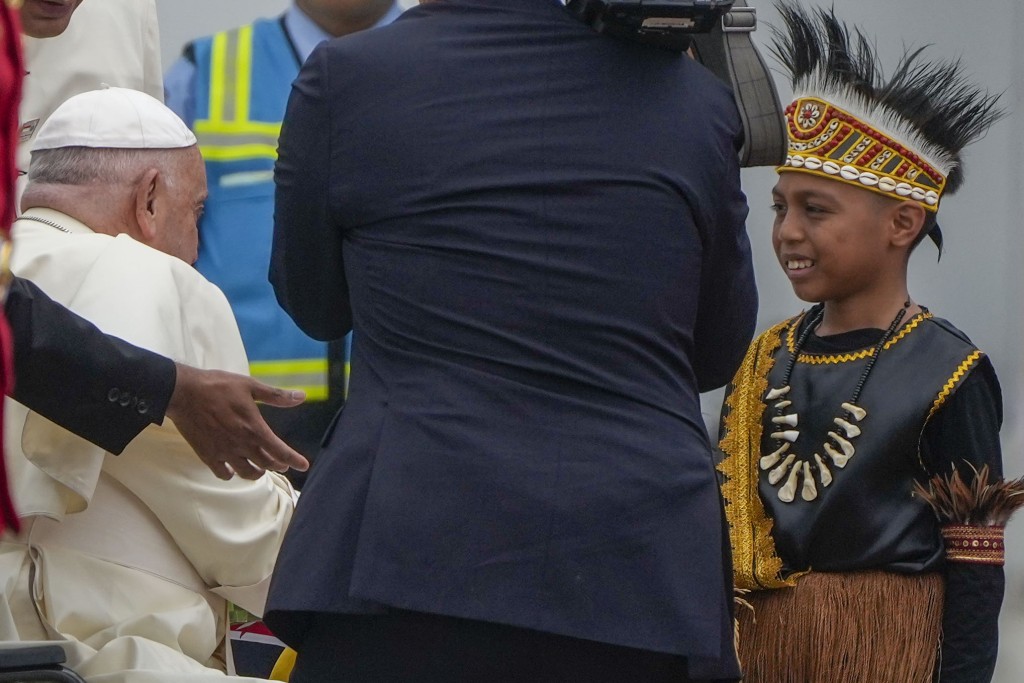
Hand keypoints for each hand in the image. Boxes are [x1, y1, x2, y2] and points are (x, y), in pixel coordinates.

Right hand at [167, 363, 309, 479]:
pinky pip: (223, 474)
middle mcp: (242, 445)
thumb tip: (301, 396)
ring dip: (257, 472)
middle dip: (277, 465)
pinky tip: (232, 469)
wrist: (184, 393)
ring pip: (246, 473)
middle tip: (282, 464)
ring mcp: (224, 452)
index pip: (280, 451)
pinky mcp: (207, 455)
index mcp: (255, 429)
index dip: (294, 459)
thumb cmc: (218, 386)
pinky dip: (231, 474)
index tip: (304, 466)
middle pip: (266, 464)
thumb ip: (276, 395)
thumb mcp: (250, 386)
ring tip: (260, 468)